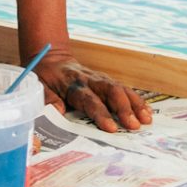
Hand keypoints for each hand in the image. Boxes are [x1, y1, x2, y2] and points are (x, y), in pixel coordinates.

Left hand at [35, 52, 152, 132]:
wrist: (53, 58)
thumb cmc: (45, 77)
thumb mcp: (39, 86)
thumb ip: (48, 98)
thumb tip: (59, 111)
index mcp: (73, 84)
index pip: (90, 100)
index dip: (101, 114)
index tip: (111, 128)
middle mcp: (91, 80)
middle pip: (112, 92)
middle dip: (125, 109)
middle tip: (135, 126)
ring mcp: (101, 79)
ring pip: (122, 89)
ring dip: (135, 104)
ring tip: (147, 119)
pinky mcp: (107, 81)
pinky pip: (124, 89)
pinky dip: (136, 100)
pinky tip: (147, 111)